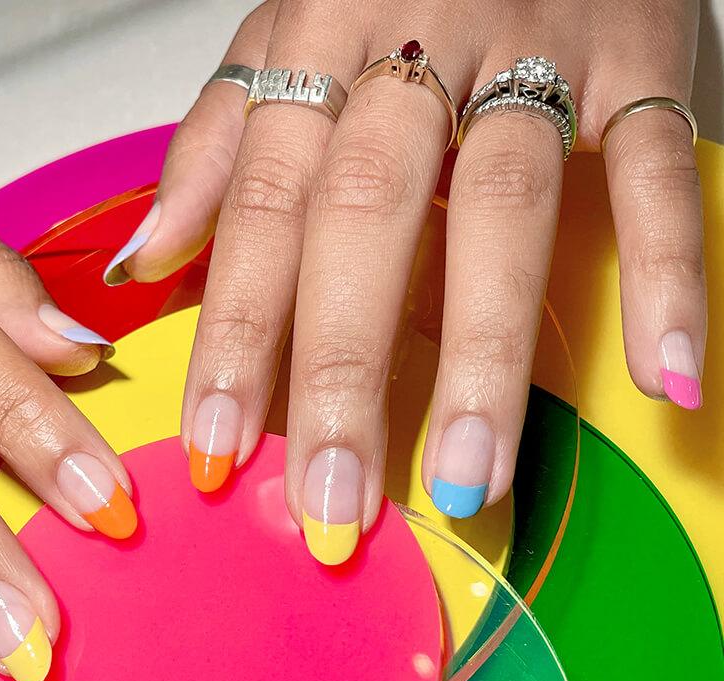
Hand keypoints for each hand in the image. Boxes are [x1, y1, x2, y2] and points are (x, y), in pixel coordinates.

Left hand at [108, 0, 704, 562]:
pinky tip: (662, 375)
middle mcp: (414, 44)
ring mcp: (532, 48)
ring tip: (470, 477)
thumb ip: (218, 142)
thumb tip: (150, 254)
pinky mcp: (638, 57)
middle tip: (333, 498)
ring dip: (487, 352)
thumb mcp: (286, 35)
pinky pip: (653, 168)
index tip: (216, 445)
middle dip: (342, 371)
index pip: (262, 210)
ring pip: (499, 209)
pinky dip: (664, 272)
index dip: (234, 335)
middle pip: (365, 219)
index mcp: (316, 42)